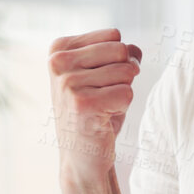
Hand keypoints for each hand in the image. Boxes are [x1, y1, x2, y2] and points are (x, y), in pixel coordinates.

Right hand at [48, 27, 142, 181]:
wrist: (82, 157)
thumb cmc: (96, 112)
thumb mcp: (105, 74)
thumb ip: (121, 54)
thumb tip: (135, 52)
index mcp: (59, 49)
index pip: (114, 35)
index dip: (119, 59)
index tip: (99, 81)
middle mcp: (58, 62)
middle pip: (121, 50)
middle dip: (124, 75)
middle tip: (104, 96)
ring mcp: (68, 83)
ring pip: (127, 72)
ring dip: (122, 93)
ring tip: (102, 108)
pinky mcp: (83, 103)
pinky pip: (127, 93)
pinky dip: (122, 109)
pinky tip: (103, 119)